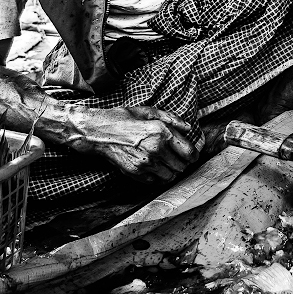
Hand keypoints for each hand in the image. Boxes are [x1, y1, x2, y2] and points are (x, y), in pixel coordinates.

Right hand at [70, 106, 198, 183]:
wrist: (98, 132)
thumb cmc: (123, 119)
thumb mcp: (148, 112)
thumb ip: (171, 118)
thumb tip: (188, 128)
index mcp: (161, 132)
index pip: (189, 152)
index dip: (194, 155)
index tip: (191, 155)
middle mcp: (156, 149)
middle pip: (182, 166)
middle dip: (182, 163)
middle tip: (177, 158)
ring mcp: (146, 163)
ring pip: (171, 176)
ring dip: (171, 171)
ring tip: (165, 164)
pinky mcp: (136, 172)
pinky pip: (156, 181)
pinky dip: (157, 176)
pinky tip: (152, 167)